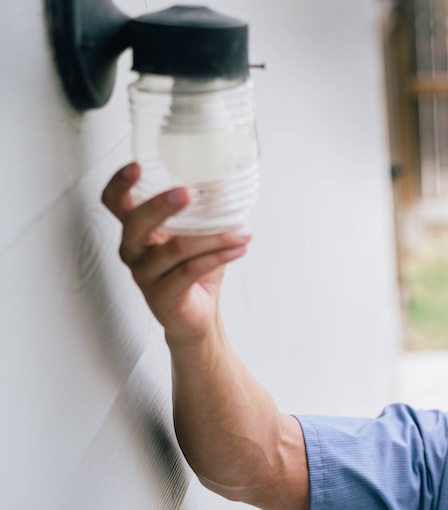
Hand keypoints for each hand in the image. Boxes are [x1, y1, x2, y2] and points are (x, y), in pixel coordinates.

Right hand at [102, 162, 252, 342]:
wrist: (197, 316)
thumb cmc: (193, 270)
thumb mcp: (197, 235)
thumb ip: (204, 211)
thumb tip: (229, 180)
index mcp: (137, 231)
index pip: (115, 203)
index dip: (119, 185)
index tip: (136, 166)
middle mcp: (133, 251)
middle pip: (135, 223)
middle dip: (160, 205)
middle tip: (187, 192)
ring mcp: (144, 275)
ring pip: (175, 249)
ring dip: (215, 238)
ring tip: (244, 232)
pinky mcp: (162, 296)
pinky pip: (190, 271)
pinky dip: (219, 257)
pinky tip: (240, 249)